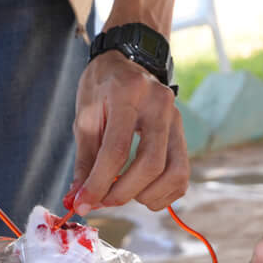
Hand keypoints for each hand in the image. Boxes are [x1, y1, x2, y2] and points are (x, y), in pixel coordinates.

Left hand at [67, 48, 189, 210]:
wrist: (129, 59)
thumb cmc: (102, 86)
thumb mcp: (85, 114)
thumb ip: (85, 159)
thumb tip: (79, 198)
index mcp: (128, 93)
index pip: (117, 149)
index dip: (99, 183)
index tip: (83, 203)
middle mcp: (159, 105)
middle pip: (151, 164)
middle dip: (123, 193)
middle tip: (102, 201)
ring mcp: (177, 118)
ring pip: (174, 173)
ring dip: (146, 196)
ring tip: (122, 194)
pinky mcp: (183, 133)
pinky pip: (182, 175)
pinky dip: (163, 193)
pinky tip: (141, 191)